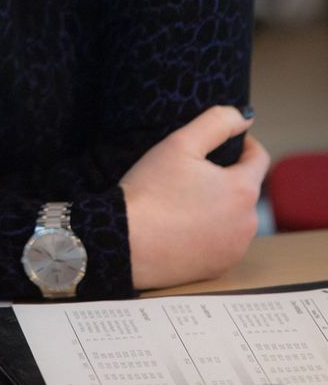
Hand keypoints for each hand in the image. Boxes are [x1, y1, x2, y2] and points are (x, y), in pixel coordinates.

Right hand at [120, 105, 269, 290]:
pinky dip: (210, 231)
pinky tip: (182, 225)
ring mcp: (234, 250)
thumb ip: (217, 122)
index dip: (243, 143)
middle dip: (226, 176)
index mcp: (243, 190)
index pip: (259, 158)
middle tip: (192, 170)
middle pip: (245, 188)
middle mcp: (247, 224)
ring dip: (220, 204)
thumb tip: (245, 116)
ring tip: (185, 198)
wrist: (125, 242)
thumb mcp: (181, 143)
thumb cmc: (152, 190)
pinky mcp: (218, 269)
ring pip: (234, 216)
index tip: (221, 141)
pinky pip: (222, 242)